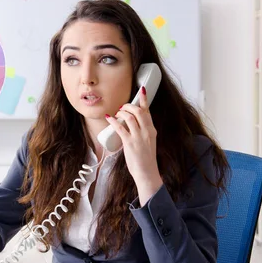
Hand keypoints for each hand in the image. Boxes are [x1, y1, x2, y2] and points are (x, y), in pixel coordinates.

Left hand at [105, 86, 162, 204]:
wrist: (147, 172)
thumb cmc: (145, 159)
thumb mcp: (148, 142)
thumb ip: (142, 132)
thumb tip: (130, 123)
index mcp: (152, 130)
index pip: (148, 111)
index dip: (144, 99)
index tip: (141, 90)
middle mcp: (147, 131)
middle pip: (139, 111)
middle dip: (129, 106)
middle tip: (122, 107)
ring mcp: (139, 137)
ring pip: (130, 117)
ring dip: (121, 112)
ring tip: (117, 114)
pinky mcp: (130, 143)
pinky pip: (120, 128)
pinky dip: (114, 121)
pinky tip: (109, 118)